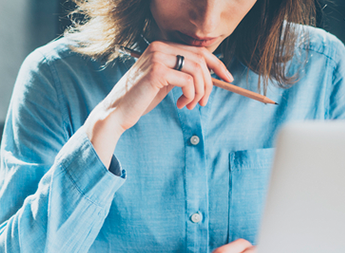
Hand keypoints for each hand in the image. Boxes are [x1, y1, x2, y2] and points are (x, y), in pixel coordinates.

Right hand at [85, 41, 232, 165]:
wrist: (116, 113)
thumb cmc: (139, 100)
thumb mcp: (164, 83)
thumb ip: (181, 74)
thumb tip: (208, 76)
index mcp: (161, 46)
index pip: (198, 50)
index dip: (217, 64)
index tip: (228, 78)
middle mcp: (159, 47)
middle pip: (201, 60)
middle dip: (209, 83)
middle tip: (204, 102)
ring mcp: (158, 58)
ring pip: (197, 71)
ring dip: (199, 92)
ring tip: (190, 105)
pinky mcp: (157, 72)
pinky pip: (188, 82)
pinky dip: (190, 96)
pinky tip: (180, 105)